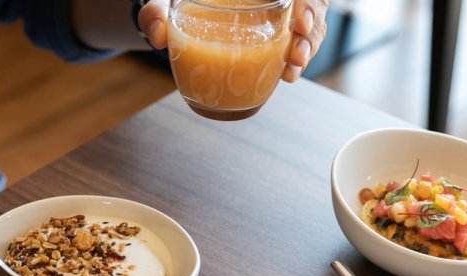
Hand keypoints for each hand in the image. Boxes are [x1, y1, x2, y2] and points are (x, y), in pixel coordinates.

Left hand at [138, 0, 328, 82]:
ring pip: (310, 26)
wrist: (177, 12)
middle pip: (311, 5)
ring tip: (291, 71)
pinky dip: (295, 61)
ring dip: (307, 49)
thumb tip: (157, 36)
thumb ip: (155, 13)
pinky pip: (296, 44)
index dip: (308, 3)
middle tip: (296, 55)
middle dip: (311, 32)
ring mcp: (276, 14)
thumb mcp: (162, 4)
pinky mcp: (275, 35)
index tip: (299, 20)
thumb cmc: (174, 2)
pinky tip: (286, 76)